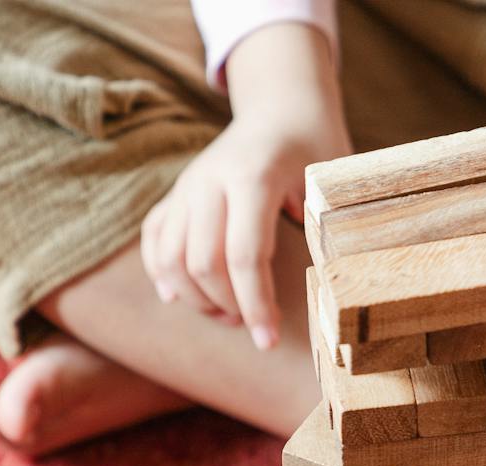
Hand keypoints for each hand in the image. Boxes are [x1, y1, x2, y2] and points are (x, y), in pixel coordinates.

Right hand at [140, 26, 348, 349]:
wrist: (283, 105)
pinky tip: (180, 298)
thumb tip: (330, 292)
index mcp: (253, 175)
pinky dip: (161, 273)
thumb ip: (327, 227)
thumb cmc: (316, 147)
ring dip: (195, 298)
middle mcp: (210, 179)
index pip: (244, 255)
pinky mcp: (176, 192)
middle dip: (227, 306)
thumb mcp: (332, 180)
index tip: (269, 340)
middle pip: (202, 263)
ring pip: (171, 257)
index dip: (256, 305)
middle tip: (254, 325)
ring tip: (227, 314)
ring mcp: (188, 185)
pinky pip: (154, 239)